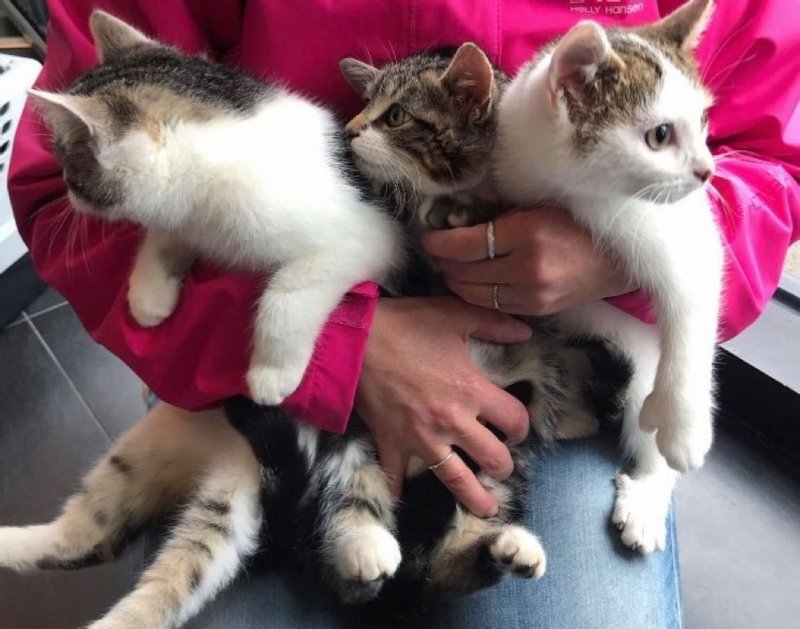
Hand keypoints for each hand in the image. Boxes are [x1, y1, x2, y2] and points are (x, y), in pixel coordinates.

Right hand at [355, 297, 531, 517]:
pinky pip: (395, 479)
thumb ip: (495, 323)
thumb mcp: (454, 314)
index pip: (515, 420)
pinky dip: (399, 493)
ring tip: (487, 508)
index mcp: (471, 390)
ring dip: (475, 498)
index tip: (517, 428)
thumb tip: (526, 330)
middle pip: (494, 459)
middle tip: (501, 465)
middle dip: (503, 465)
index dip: (522, 426)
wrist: (355, 340)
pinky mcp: (392, 444)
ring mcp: (421, 438)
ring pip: (456, 480)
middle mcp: (452, 421)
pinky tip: (405, 504)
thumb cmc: (406, 325)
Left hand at [422, 207, 631, 315]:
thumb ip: (499, 215)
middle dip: (444, 262)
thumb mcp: (537, 206)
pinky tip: (472, 282)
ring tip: (451, 267)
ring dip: (456, 281)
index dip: (439, 242)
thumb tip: (454, 221)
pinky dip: (476, 294)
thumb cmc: (578, 221)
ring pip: (474, 293)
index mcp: (527, 233)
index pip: (465, 244)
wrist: (620, 257)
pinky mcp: (537, 310)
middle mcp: (528, 268)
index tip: (429, 236)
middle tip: (439, 251)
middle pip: (464, 271)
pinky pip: (493, 305)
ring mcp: (533, 294)